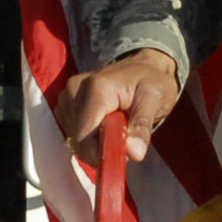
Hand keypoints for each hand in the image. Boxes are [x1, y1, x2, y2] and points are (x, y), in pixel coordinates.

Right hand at [58, 47, 180, 163]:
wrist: (143, 65)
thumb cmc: (152, 81)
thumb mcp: (156, 100)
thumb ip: (143, 126)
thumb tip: (135, 154)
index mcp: (97, 89)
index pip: (85, 138)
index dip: (102, 155)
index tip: (122, 155)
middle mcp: (75, 89)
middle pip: (79, 140)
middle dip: (101, 149)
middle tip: (124, 137)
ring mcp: (67, 96)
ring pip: (75, 139)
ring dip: (95, 142)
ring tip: (116, 126)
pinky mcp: (64, 103)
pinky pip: (72, 132)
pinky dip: (88, 136)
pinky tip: (104, 124)